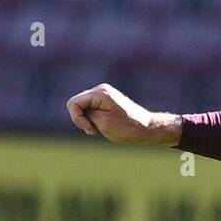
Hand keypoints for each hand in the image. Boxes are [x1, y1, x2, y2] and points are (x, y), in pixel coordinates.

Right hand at [65, 83, 181, 144]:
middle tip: (96, 130)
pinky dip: (93, 119)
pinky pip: (90, 109)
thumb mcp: (102, 123)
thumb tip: (78, 110)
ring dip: (88, 120)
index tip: (91, 129)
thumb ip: (86, 114)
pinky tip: (102, 126)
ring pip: (83, 107)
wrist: (147, 128)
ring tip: (101, 129)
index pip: (73, 103)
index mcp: (100, 93)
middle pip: (77, 104)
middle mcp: (100, 90)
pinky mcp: (106, 100)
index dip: (77, 118)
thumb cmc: (127, 128)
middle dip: (82, 119)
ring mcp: (103, 94)